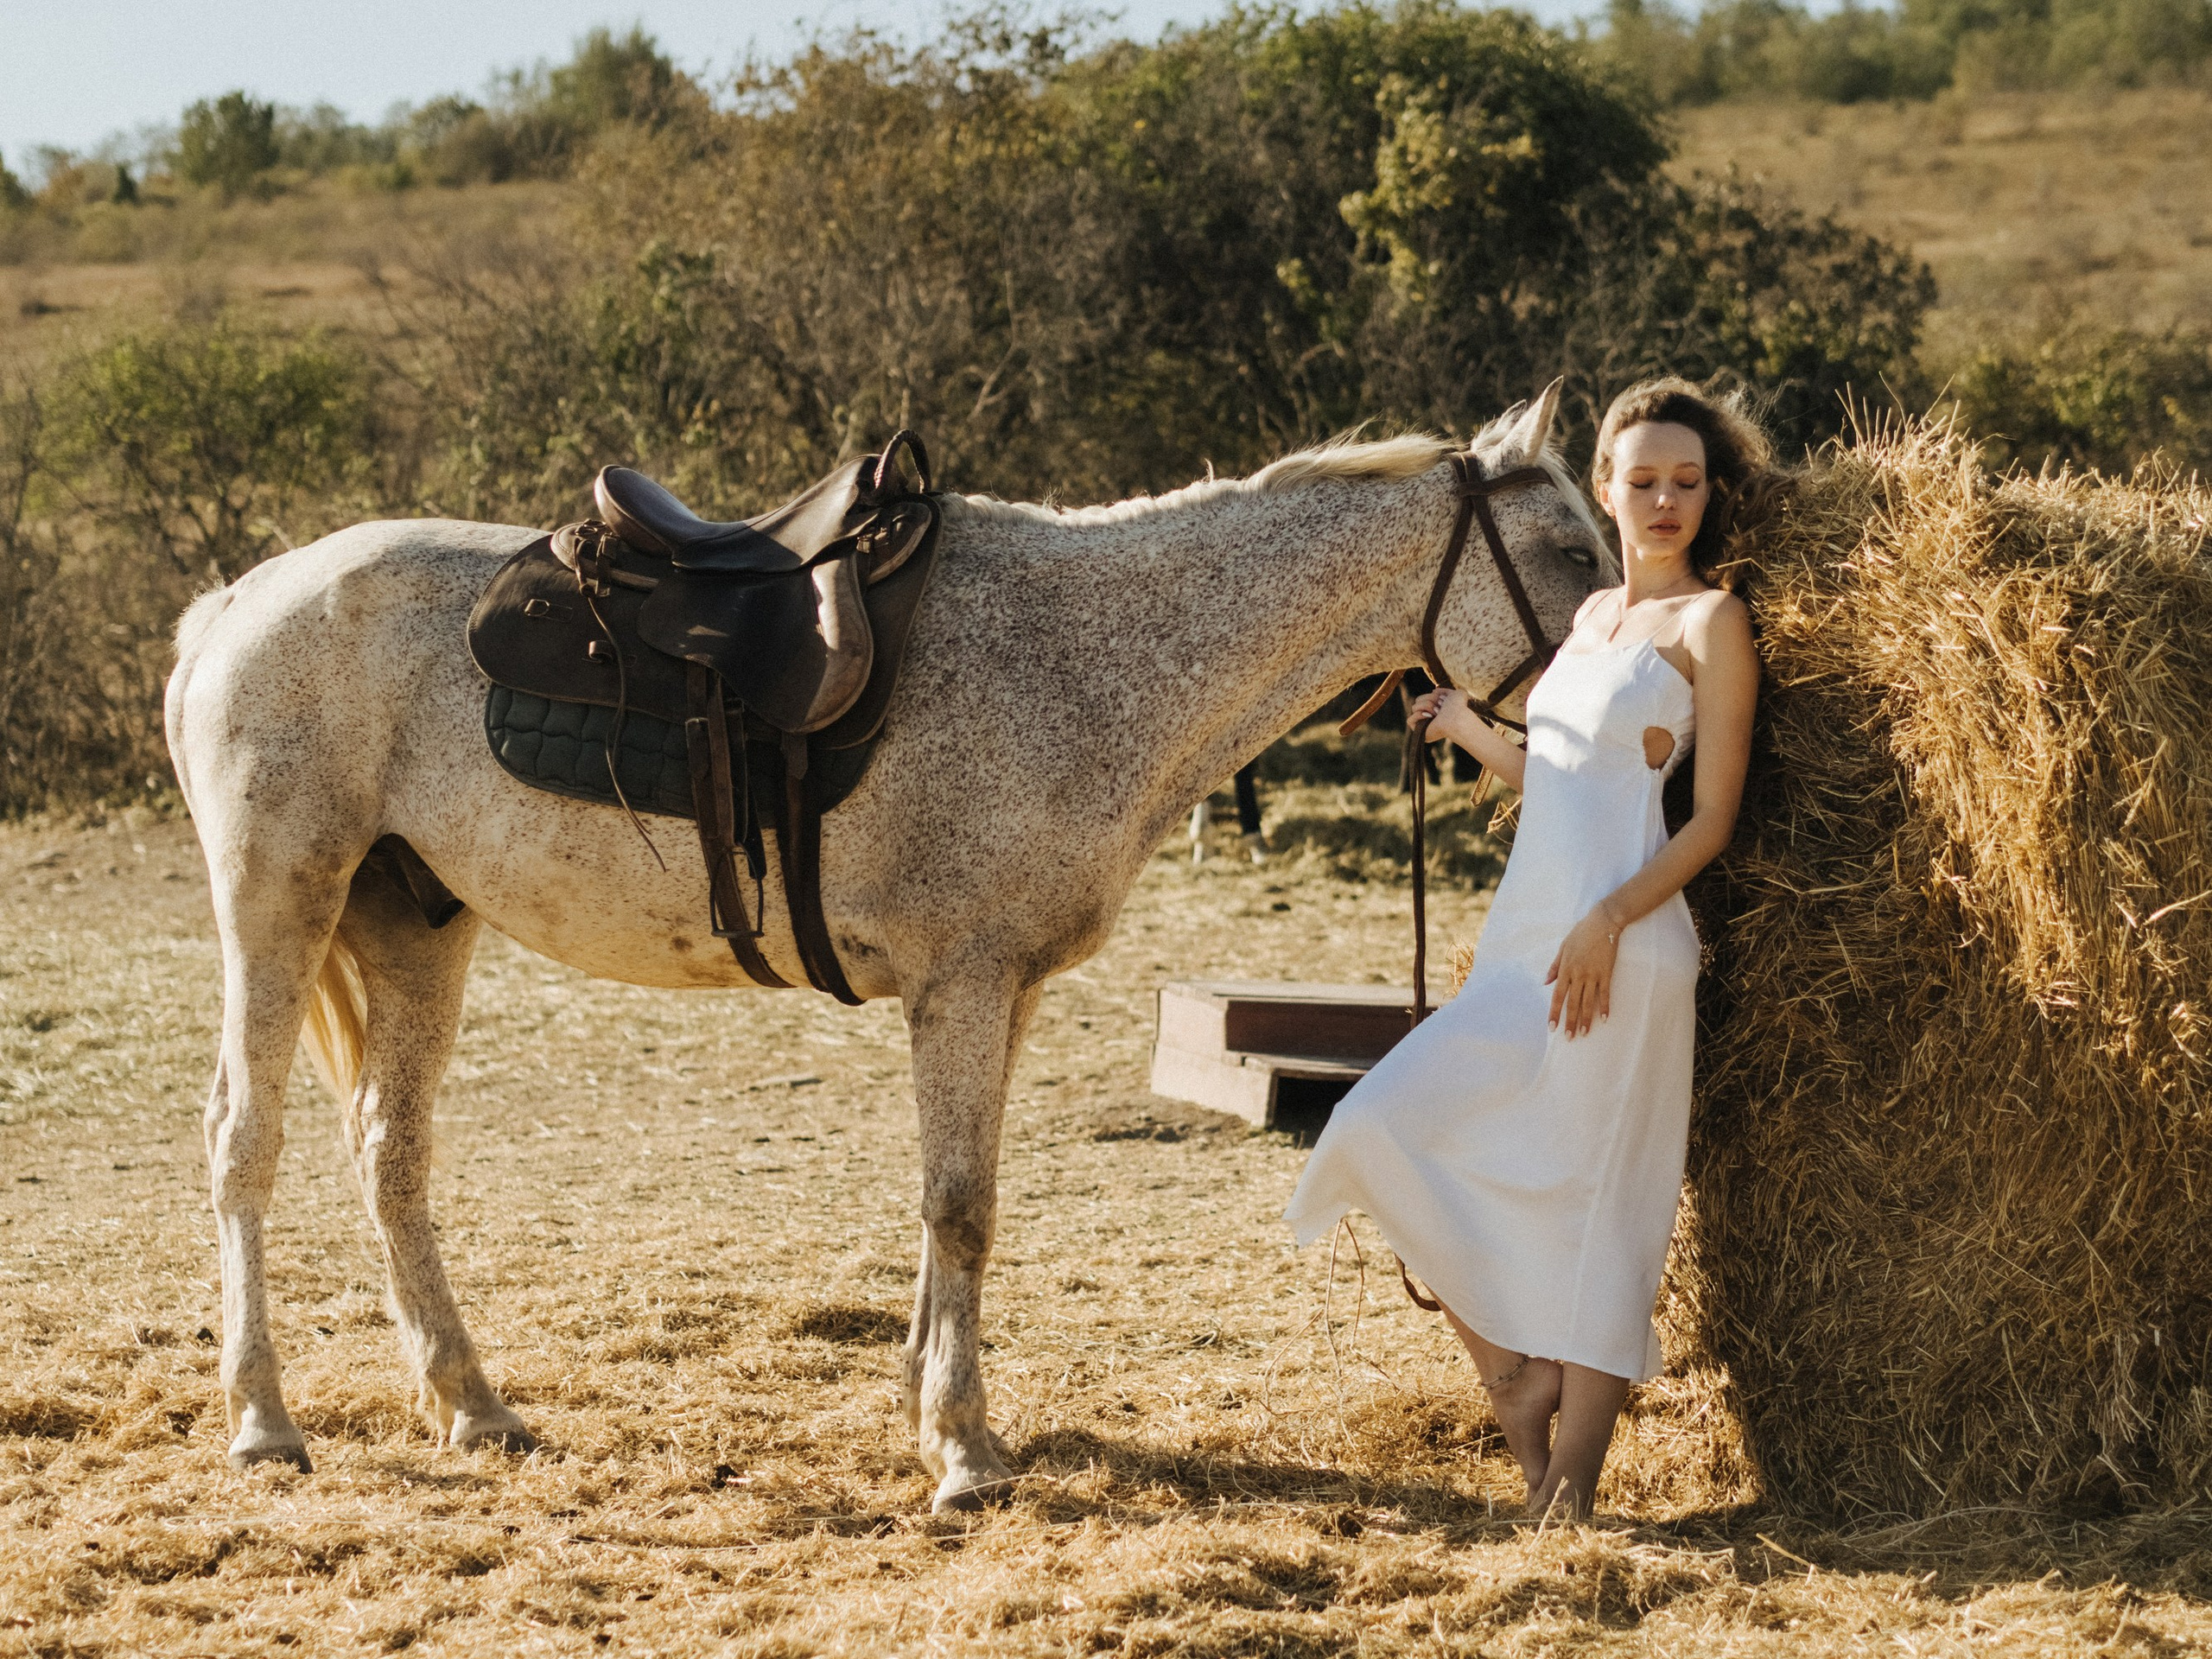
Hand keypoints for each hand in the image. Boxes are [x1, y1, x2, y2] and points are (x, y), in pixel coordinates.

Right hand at [1408, 687, 1474, 747]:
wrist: (1458, 717)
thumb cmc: (1459, 707)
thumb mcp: (1455, 693)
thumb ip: (1445, 690)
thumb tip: (1433, 691)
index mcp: (1435, 711)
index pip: (1424, 697)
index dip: (1433, 696)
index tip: (1443, 699)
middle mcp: (1429, 718)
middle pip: (1418, 700)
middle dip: (1429, 699)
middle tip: (1440, 706)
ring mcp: (1423, 725)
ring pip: (1414, 707)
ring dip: (1426, 706)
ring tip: (1437, 713)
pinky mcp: (1419, 731)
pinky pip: (1409, 720)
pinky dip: (1419, 715)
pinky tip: (1430, 717)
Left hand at [1544, 903, 1620, 1038]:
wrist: (1602, 922)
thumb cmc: (1580, 933)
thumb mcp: (1563, 947)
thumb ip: (1554, 966)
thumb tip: (1545, 983)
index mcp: (1565, 969)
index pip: (1557, 996)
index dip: (1554, 1013)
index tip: (1552, 1027)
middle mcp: (1578, 975)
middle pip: (1573, 1003)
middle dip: (1570, 1022)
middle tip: (1568, 1038)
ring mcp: (1593, 975)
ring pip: (1588, 1002)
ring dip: (1585, 1019)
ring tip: (1584, 1034)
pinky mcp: (1606, 973)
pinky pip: (1605, 994)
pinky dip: (1605, 1007)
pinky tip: (1604, 1020)